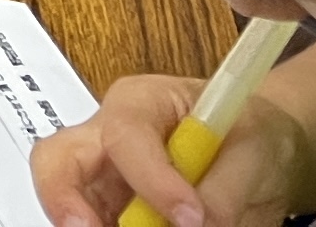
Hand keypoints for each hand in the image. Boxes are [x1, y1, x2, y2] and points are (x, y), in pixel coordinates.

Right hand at [30, 77, 296, 226]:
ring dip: (88, 223)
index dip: (152, 179)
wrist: (259, 154)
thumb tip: (201, 224)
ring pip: (64, 200)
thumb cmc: (251, 134)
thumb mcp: (253, 154)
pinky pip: (97, 222)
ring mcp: (104, 180)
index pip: (125, 135)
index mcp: (141, 102)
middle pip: (56, 159)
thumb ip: (224, 190)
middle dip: (64, 199)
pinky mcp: (113, 211)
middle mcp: (107, 138)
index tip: (191, 217)